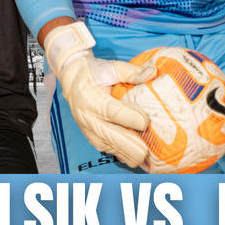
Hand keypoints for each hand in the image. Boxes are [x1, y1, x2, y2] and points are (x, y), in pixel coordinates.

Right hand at [45, 22, 156, 167]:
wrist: (72, 79)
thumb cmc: (93, 72)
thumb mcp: (111, 67)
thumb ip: (131, 71)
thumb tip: (152, 72)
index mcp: (90, 98)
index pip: (112, 112)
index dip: (130, 118)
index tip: (146, 121)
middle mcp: (87, 117)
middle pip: (112, 136)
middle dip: (132, 145)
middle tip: (151, 149)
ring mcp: (89, 130)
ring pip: (111, 148)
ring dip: (129, 153)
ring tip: (149, 156)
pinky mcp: (92, 138)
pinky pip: (110, 150)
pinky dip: (125, 155)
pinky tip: (140, 157)